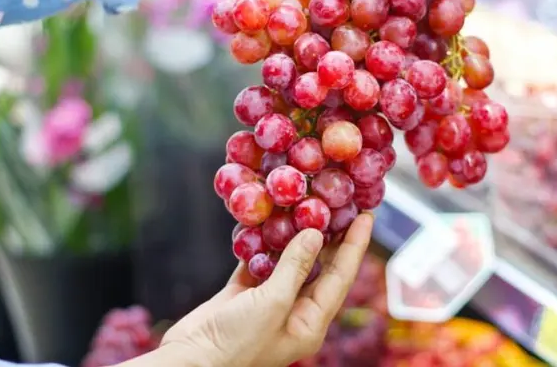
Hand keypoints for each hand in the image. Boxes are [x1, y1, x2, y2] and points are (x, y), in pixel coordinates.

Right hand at [125, 213, 373, 366]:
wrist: (190, 361)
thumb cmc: (237, 343)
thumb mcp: (273, 304)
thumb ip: (295, 267)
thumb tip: (315, 235)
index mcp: (310, 324)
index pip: (340, 278)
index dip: (354, 246)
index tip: (366, 217)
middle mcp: (294, 313)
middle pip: (319, 268)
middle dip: (329, 237)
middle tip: (339, 206)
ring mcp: (268, 303)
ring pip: (288, 262)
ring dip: (293, 236)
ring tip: (305, 207)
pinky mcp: (243, 295)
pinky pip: (258, 263)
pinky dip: (261, 244)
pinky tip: (265, 222)